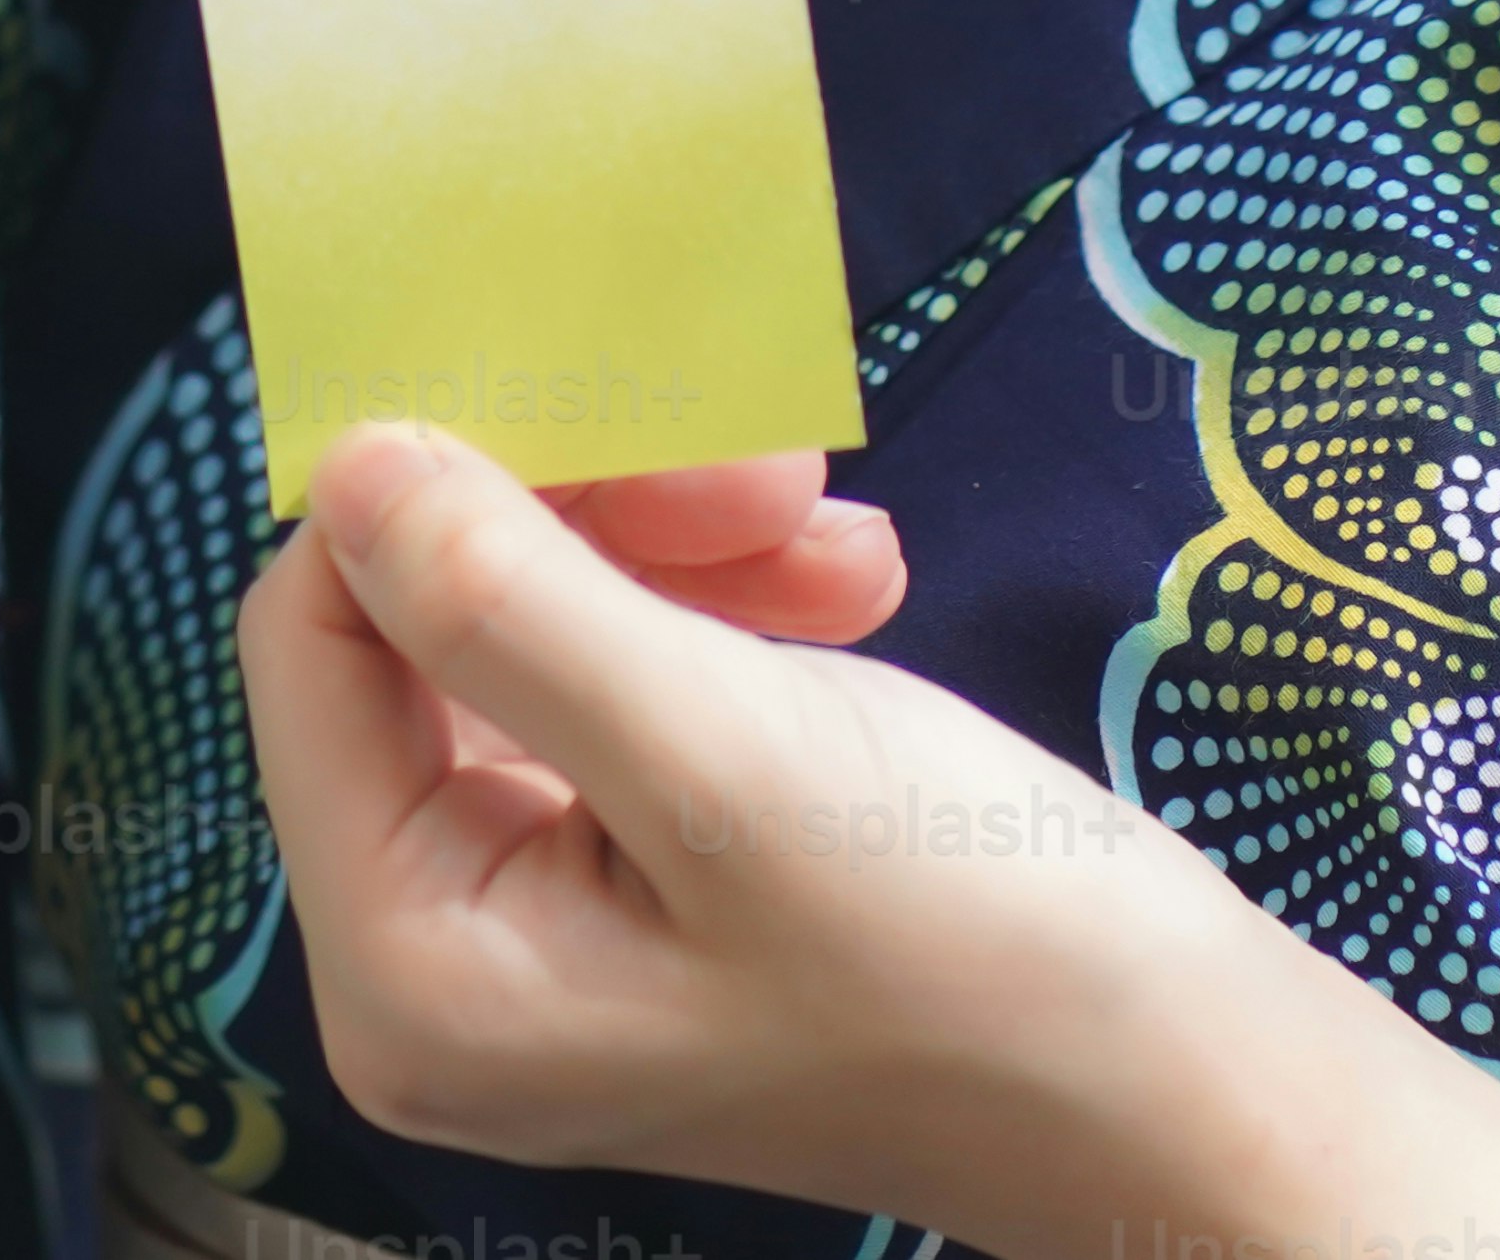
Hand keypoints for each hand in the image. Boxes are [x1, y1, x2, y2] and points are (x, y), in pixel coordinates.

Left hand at [240, 420, 1499, 1252]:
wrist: (1188, 1091)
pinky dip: (727, 619)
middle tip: (775, 468)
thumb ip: (511, 605)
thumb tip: (346, 463)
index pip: (310, 641)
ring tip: (839, 537)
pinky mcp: (649, 890)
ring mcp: (544, 929)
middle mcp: (440, 959)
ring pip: (535, 636)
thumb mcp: (727, 756)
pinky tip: (849, 591)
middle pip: (423, 631)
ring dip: (679, 551)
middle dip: (595, 517)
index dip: (444, 491)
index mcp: (411, 968)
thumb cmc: (971, 951)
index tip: (625, 408)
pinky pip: (625, 693)